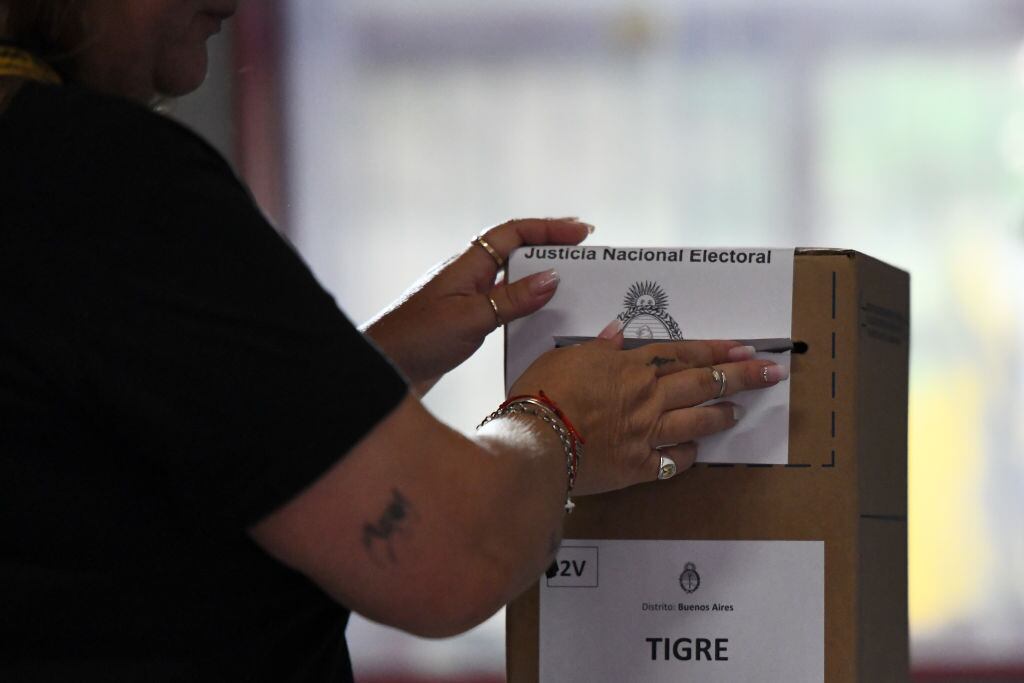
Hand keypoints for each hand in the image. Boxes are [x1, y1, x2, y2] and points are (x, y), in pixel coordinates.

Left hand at [363, 217, 592, 393]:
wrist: (382, 368)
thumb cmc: (417, 339)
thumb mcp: (471, 318)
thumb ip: (512, 299)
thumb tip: (552, 277)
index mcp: (467, 264)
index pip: (514, 233)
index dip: (549, 228)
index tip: (583, 233)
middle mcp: (468, 275)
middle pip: (516, 251)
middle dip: (551, 248)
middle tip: (587, 255)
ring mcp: (466, 298)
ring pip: (512, 279)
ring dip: (541, 279)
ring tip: (574, 286)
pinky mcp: (465, 322)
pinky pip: (504, 305)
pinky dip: (527, 306)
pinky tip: (543, 319)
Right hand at [507, 325, 787, 495]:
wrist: (536, 441)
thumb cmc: (544, 394)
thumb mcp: (567, 357)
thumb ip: (598, 348)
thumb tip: (617, 334)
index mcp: (631, 367)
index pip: (683, 353)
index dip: (716, 350)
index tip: (744, 346)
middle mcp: (648, 397)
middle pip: (703, 382)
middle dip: (742, 376)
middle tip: (771, 373)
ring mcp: (647, 433)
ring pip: (697, 420)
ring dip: (721, 414)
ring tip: (738, 411)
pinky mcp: (638, 466)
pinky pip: (674, 461)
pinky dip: (687, 454)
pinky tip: (695, 452)